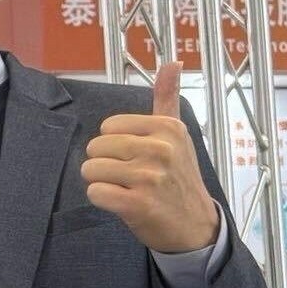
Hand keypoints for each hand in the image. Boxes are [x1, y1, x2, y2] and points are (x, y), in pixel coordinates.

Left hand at [81, 62, 220, 253]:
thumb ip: (167, 98)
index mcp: (168, 128)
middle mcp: (160, 149)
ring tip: (125, 188)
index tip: (135, 157)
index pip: (108, 126)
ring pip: (91, 170)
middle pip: (96, 147)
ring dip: (101, 182)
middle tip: (129, 176)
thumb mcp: (177, 135)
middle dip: (104, 164)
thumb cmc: (179, 178)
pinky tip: (122, 203)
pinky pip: (95, 192)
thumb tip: (172, 62)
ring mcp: (149, 177)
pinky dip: (102, 199)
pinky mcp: (138, 204)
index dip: (113, 144)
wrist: (195, 225)